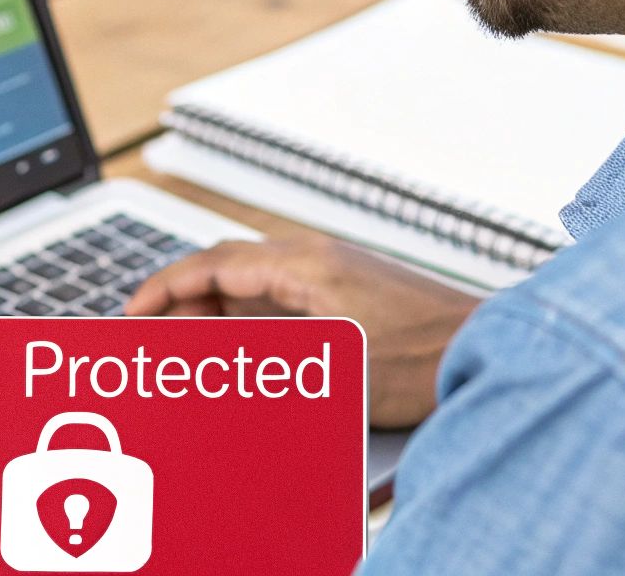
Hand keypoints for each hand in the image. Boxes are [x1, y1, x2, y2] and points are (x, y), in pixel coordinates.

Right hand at [124, 233, 478, 427]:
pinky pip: (278, 295)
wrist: (491, 348)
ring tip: (188, 346)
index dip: (163, 288)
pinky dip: (247, 318)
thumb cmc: (426, 357)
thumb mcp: (326, 366)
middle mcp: (314, 257)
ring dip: (215, 311)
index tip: (133, 312)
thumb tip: (209, 357)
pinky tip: (243, 347)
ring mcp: (332, 271)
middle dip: (181, 300)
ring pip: (251, 283)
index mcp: (302, 263)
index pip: (211, 264)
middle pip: (226, 269)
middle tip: (150, 334)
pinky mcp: (348, 292)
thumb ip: (259, 357)